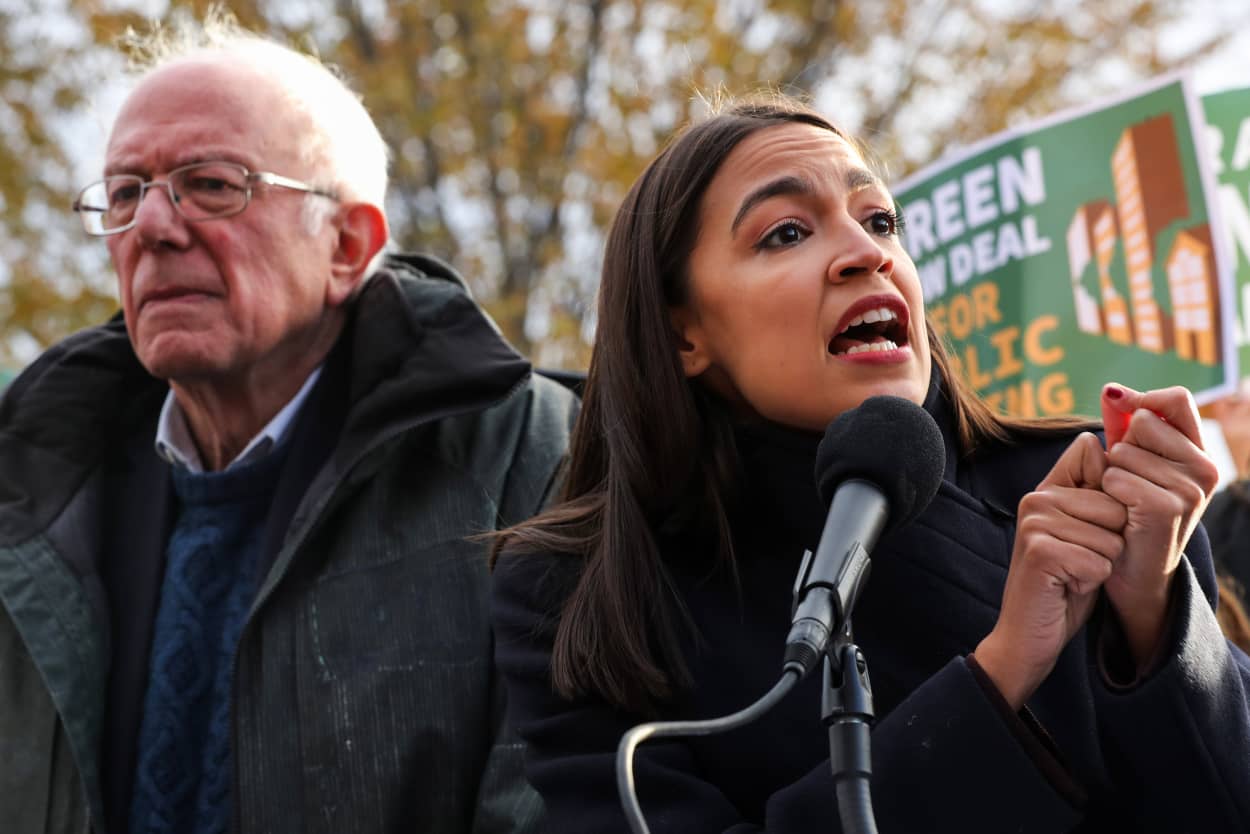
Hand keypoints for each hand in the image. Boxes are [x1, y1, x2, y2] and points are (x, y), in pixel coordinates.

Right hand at [976, 432, 1125, 709]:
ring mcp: (1034, 523)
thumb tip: (1097, 443)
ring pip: (1111, 538)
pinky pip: (1099, 562)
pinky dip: (1091, 583)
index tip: (1094, 528)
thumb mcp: (1085, 534)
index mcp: (1047, 489)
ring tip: (1072, 576)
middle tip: (1079, 563)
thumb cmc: (1064, 585)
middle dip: (1111, 543)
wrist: (1027, 635)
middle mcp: (1036, 499)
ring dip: (1101, 565)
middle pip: (1117, 506)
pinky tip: (1066, 588)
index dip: (1113, 497)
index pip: (1096, 456)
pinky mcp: (1039, 551)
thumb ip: (1094, 495)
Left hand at [1099, 383, 1219, 667]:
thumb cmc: (1128, 510)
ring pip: (1123, 451)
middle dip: (1121, 445)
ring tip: (1124, 500)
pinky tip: (1119, 511)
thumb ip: (1125, 425)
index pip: (1175, 399)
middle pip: (1143, 422)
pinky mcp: (1167, 507)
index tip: (1118, 407)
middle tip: (1126, 480)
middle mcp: (1204, 468)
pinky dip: (1107, 490)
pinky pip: (1116, 476)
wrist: (1133, 570)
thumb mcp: (1132, 462)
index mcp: (1199, 453)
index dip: (1142, 399)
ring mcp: (1190, 489)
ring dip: (1111, 473)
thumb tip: (1112, 390)